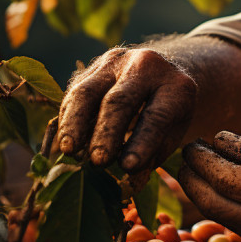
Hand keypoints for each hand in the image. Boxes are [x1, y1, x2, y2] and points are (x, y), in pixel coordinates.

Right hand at [56, 47, 195, 171]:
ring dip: (75, 124)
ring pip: (88, 92)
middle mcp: (147, 66)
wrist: (162, 76)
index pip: (157, 116)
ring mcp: (117, 62)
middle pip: (119, 101)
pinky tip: (64, 140)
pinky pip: (74, 92)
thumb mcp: (172, 133)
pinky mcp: (93, 67)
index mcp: (176, 86)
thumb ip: (152, 154)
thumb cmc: (169, 116)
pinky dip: (67, 119)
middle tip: (97, 162)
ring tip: (70, 151)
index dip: (141, 142)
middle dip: (106, 134)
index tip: (127, 167)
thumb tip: (128, 180)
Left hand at [177, 131, 240, 241]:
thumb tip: (220, 140)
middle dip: (192, 178)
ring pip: (220, 216)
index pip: (221, 177)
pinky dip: (226, 204)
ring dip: (205, 192)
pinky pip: (238, 224)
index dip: (201, 159)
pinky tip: (230, 185)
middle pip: (209, 202)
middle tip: (186, 156)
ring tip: (204, 167)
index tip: (192, 142)